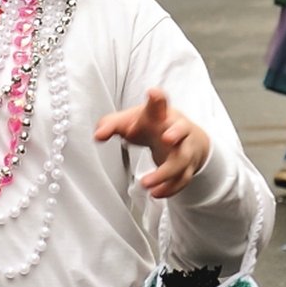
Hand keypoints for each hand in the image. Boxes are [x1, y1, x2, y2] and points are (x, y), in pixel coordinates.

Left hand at [94, 88, 212, 198]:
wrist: (183, 137)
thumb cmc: (152, 125)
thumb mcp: (130, 122)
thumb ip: (111, 125)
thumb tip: (97, 136)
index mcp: (161, 114)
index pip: (160, 103)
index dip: (157, 98)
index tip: (153, 93)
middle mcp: (178, 128)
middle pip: (181, 130)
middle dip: (176, 133)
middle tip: (166, 138)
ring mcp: (186, 148)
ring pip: (182, 160)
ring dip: (165, 174)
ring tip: (145, 184)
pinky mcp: (188, 166)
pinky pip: (183, 178)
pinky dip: (170, 188)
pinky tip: (155, 193)